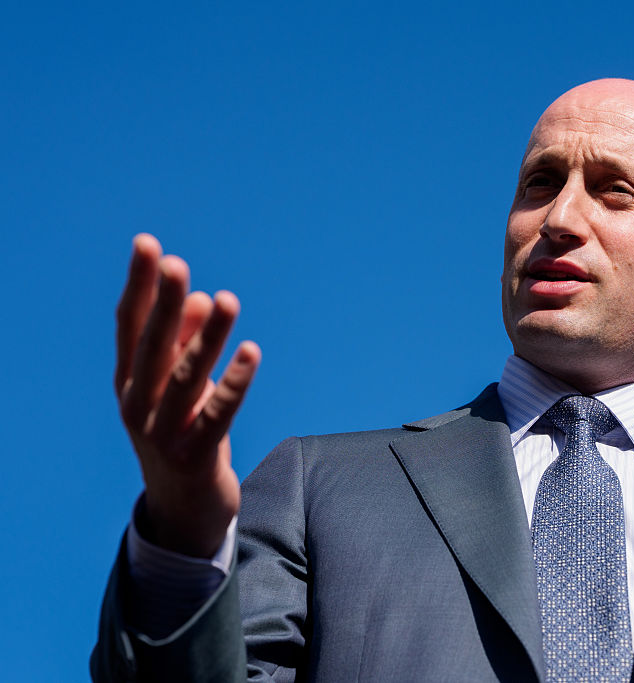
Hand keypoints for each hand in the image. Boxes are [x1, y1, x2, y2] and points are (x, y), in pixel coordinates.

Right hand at [115, 234, 260, 557]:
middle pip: (152, 346)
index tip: (147, 244)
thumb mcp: (180, 387)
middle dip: (165, 303)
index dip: (140, 284)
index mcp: (129, 380)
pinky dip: (235, 382)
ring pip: (186, 378)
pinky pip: (218, 414)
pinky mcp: (195, 455)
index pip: (131, 324)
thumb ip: (189, 343)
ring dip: (207, 338)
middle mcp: (138, 403)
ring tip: (228, 301)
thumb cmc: (182, 431)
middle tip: (177, 263)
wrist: (183, 507)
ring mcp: (163, 433)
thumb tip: (208, 298)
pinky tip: (252, 353)